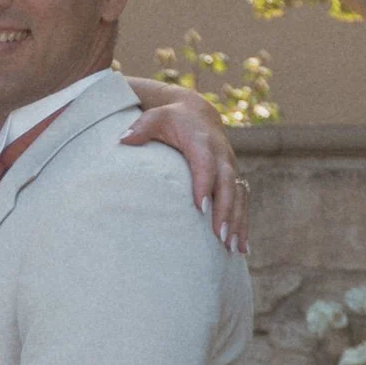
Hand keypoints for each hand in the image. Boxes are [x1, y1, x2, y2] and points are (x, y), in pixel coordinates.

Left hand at [122, 87, 249, 252]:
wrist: (198, 115)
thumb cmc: (171, 120)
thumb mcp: (156, 118)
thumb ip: (141, 127)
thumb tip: (122, 140)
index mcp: (202, 141)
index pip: (205, 163)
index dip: (204, 184)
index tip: (200, 207)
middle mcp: (222, 155)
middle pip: (227, 183)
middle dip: (225, 210)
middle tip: (219, 235)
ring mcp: (231, 168)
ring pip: (239, 196)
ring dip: (237, 222)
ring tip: (231, 248)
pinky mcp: (234, 180)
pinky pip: (243, 203)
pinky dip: (243, 224)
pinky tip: (241, 249)